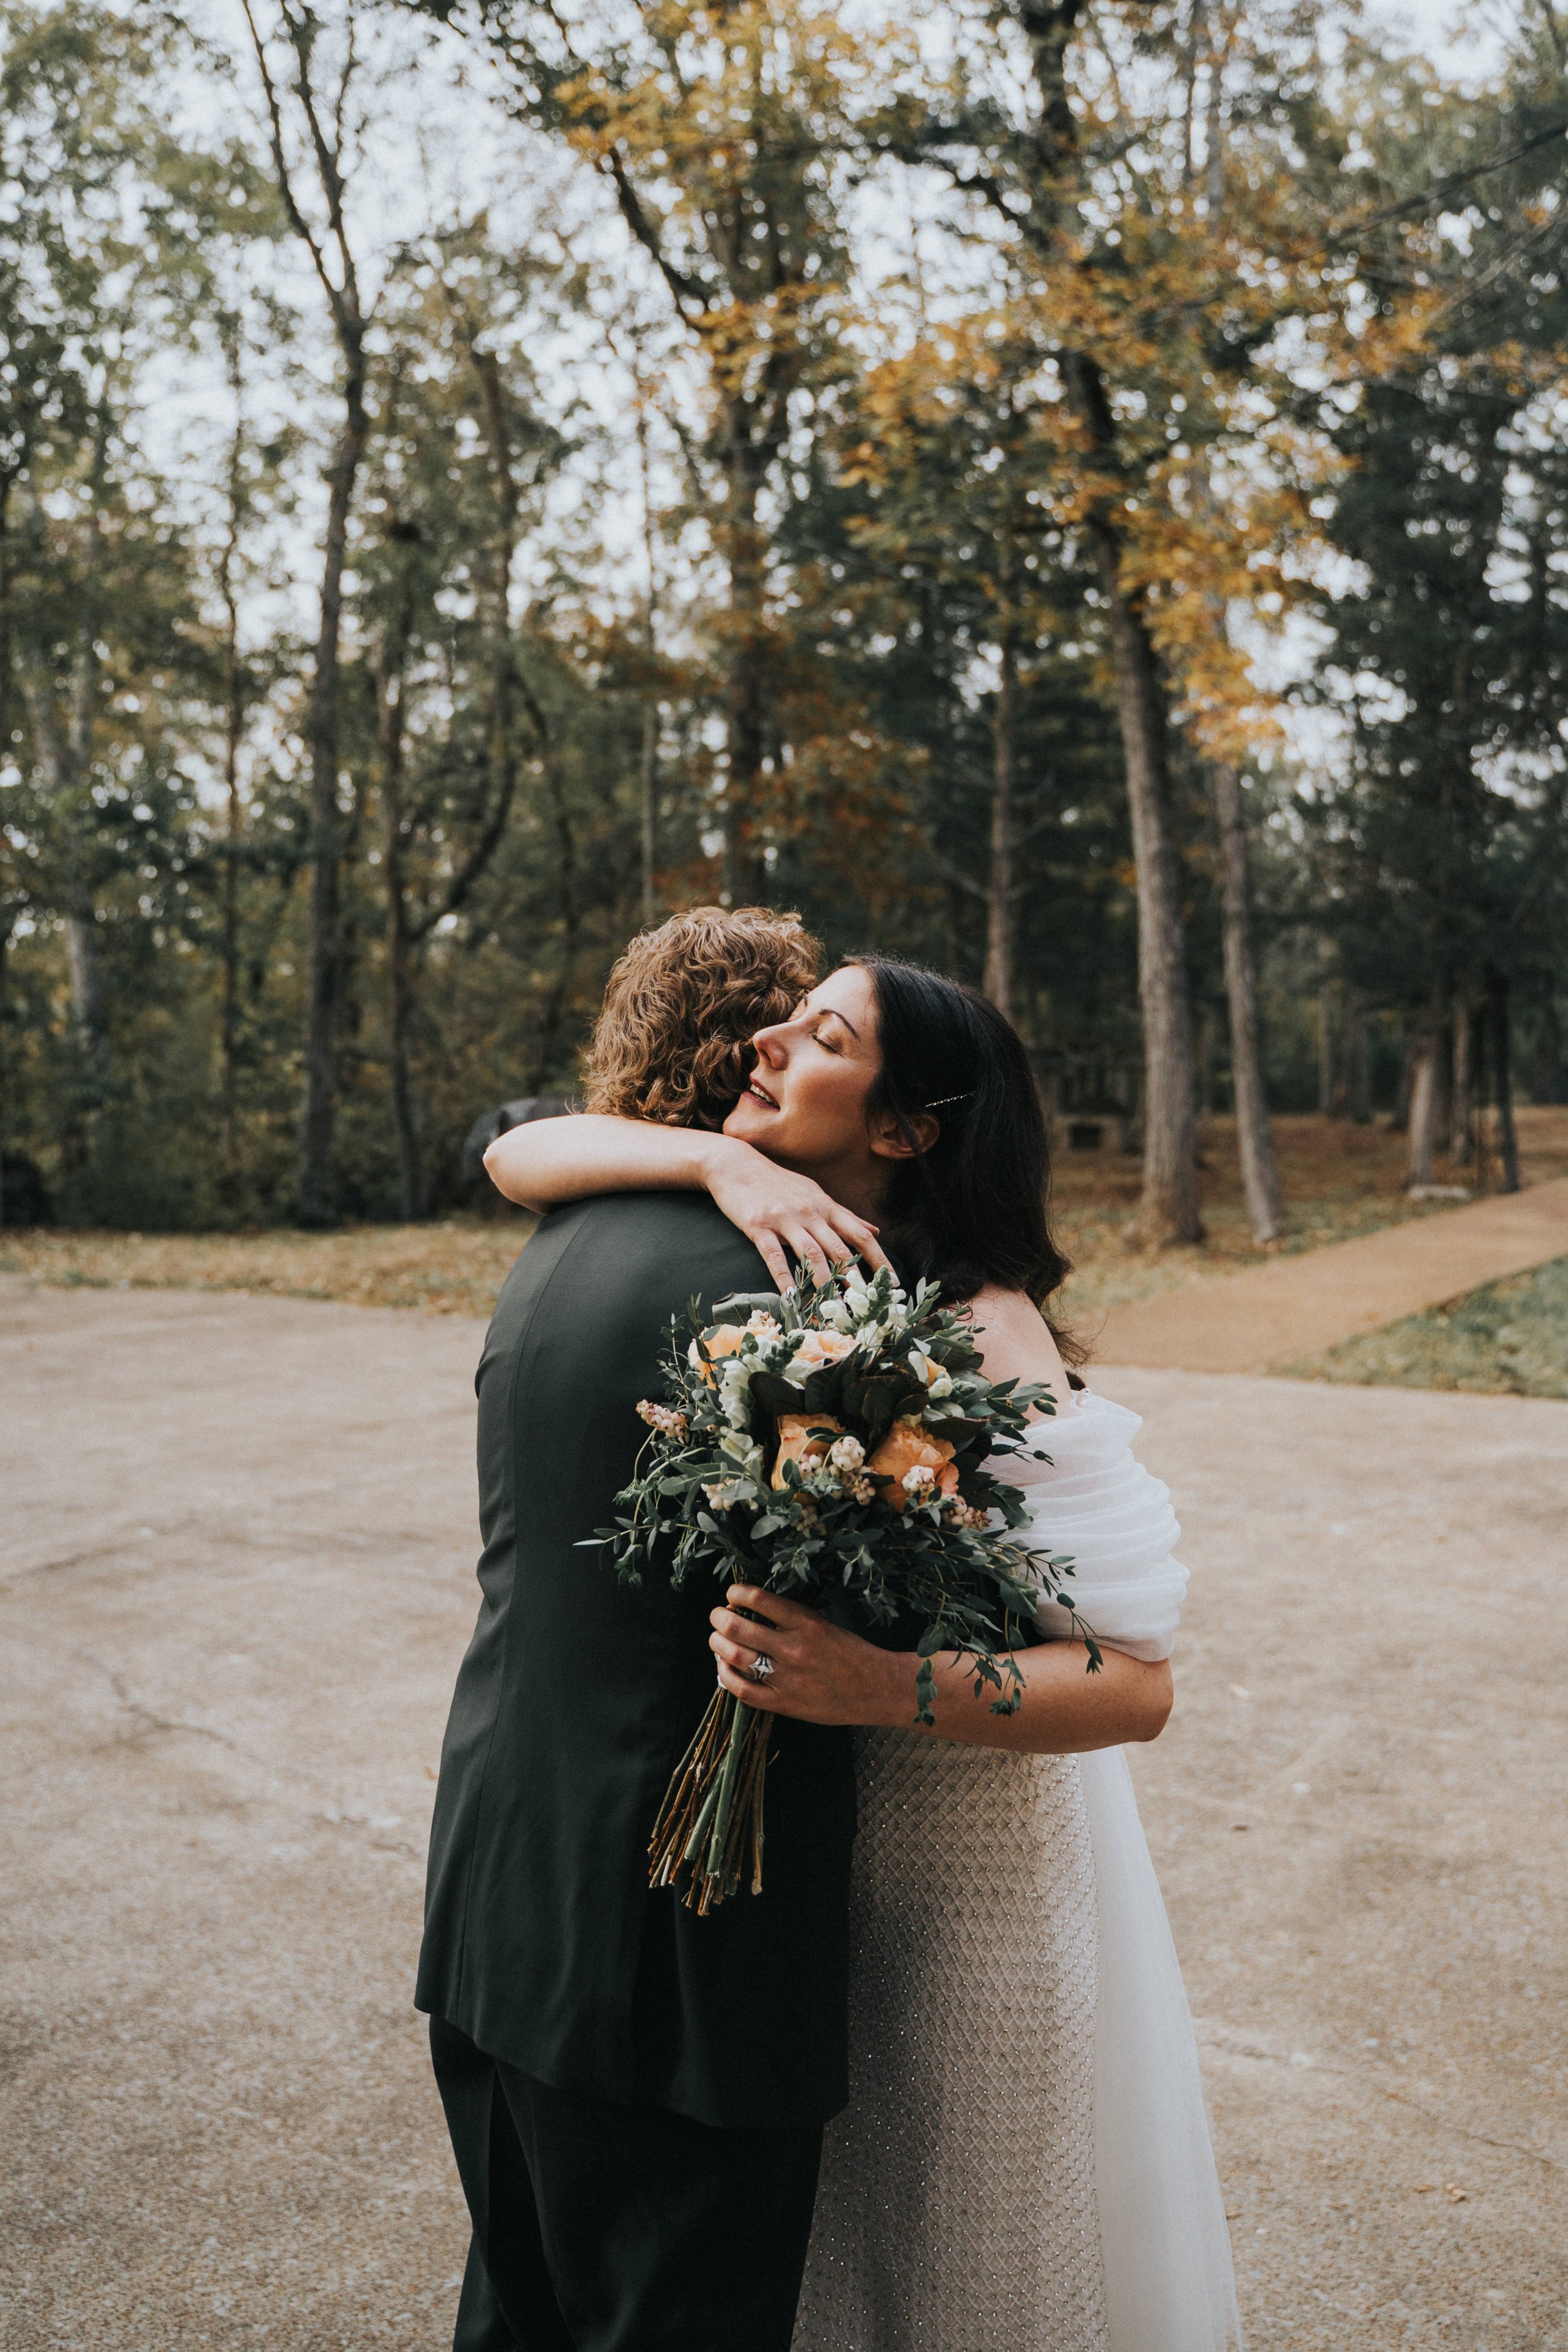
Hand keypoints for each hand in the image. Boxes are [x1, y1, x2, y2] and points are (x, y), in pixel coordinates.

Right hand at [702, 1140, 890, 1289]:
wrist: (736, 1165)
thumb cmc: (778, 1182)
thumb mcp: (815, 1194)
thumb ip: (844, 1215)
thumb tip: (875, 1230)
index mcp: (825, 1206)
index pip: (860, 1234)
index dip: (879, 1259)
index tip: (893, 1281)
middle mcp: (810, 1213)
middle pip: (839, 1248)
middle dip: (855, 1277)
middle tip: (866, 1303)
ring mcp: (784, 1219)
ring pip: (811, 1254)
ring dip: (824, 1281)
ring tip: (833, 1306)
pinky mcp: (759, 1226)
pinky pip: (774, 1256)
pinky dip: (785, 1278)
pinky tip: (792, 1296)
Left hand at [710, 1584, 910, 1726]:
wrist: (876, 1689)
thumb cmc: (850, 1653)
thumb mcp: (823, 1623)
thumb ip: (790, 1618)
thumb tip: (749, 1609)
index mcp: (806, 1623)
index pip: (759, 1600)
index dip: (736, 1593)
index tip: (731, 1594)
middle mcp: (794, 1649)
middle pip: (738, 1628)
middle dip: (719, 1618)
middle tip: (717, 1616)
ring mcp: (787, 1678)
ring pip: (735, 1657)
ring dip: (718, 1644)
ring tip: (716, 1639)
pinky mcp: (784, 1703)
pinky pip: (742, 1689)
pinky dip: (726, 1675)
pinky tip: (723, 1667)